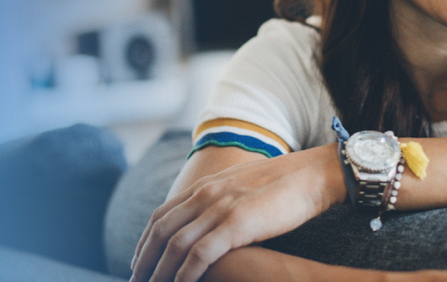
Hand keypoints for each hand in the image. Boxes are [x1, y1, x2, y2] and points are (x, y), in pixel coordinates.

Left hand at [129, 144, 343, 281]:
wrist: (311, 175)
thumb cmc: (282, 187)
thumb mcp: (239, 191)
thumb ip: (219, 204)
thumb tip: (209, 227)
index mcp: (203, 186)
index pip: (161, 216)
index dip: (145, 241)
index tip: (137, 262)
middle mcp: (205, 194)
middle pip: (161, 231)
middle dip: (144, 259)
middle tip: (135, 281)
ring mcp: (219, 208)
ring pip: (175, 244)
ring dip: (159, 270)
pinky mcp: (236, 223)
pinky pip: (201, 253)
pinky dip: (185, 273)